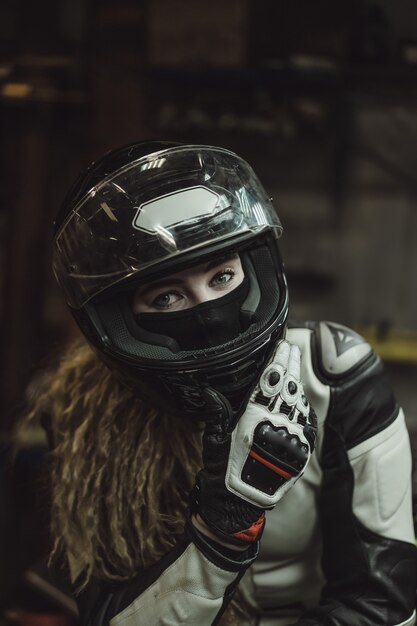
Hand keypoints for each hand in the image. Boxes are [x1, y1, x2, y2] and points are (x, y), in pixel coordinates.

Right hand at [190, 340, 317, 546]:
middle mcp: (275, 426)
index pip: (268, 383)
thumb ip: (217, 413)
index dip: (275, 363)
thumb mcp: (214, 440)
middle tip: (291, 349)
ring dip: (297, 383)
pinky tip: (300, 397)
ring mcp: (290, 439)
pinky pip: (306, 423)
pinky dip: (303, 408)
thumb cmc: (223, 473)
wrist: (241, 505)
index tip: (280, 347)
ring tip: (295, 367)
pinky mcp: (300, 452)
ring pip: (298, 403)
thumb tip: (212, 391)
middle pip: (286, 388)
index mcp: (252, 419)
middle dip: (289, 366)